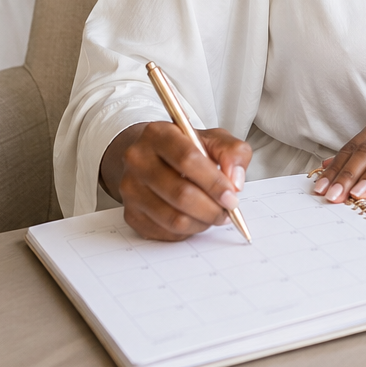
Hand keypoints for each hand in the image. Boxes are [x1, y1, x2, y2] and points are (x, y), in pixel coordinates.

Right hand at [100, 122, 251, 240]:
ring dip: (202, 222)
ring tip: (214, 215)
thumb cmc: (186, 149)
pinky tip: (195, 218)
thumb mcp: (214, 139)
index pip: (187, 159)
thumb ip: (233, 152)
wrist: (151, 158)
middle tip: (227, 211)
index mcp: (158, 134)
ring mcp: (130, 188)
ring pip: (174, 218)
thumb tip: (235, 181)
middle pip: (180, 193)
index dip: (213, 182)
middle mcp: (137, 159)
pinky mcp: (131, 213)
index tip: (232, 196)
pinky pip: (166, 232)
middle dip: (212, 208)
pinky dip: (188, 231)